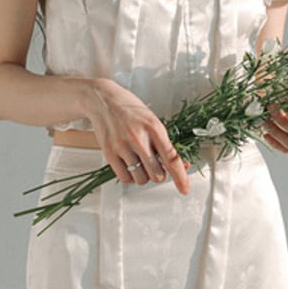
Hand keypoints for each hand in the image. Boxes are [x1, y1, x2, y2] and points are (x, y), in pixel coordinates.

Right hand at [80, 78, 189, 193]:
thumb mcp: (152, 120)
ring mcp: (122, 147)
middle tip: (156, 166)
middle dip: (160, 174)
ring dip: (144, 176)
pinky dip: (130, 177)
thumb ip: (164, 143)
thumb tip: (180, 164)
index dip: (180, 177)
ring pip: (141, 179)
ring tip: (141, 162)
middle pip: (157, 174)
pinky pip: (125, 178)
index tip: (184, 188)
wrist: (103, 100)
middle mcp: (138, 138)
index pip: (171, 158)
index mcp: (154, 128)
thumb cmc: (129, 109)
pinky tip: (130, 165)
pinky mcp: (109, 153)